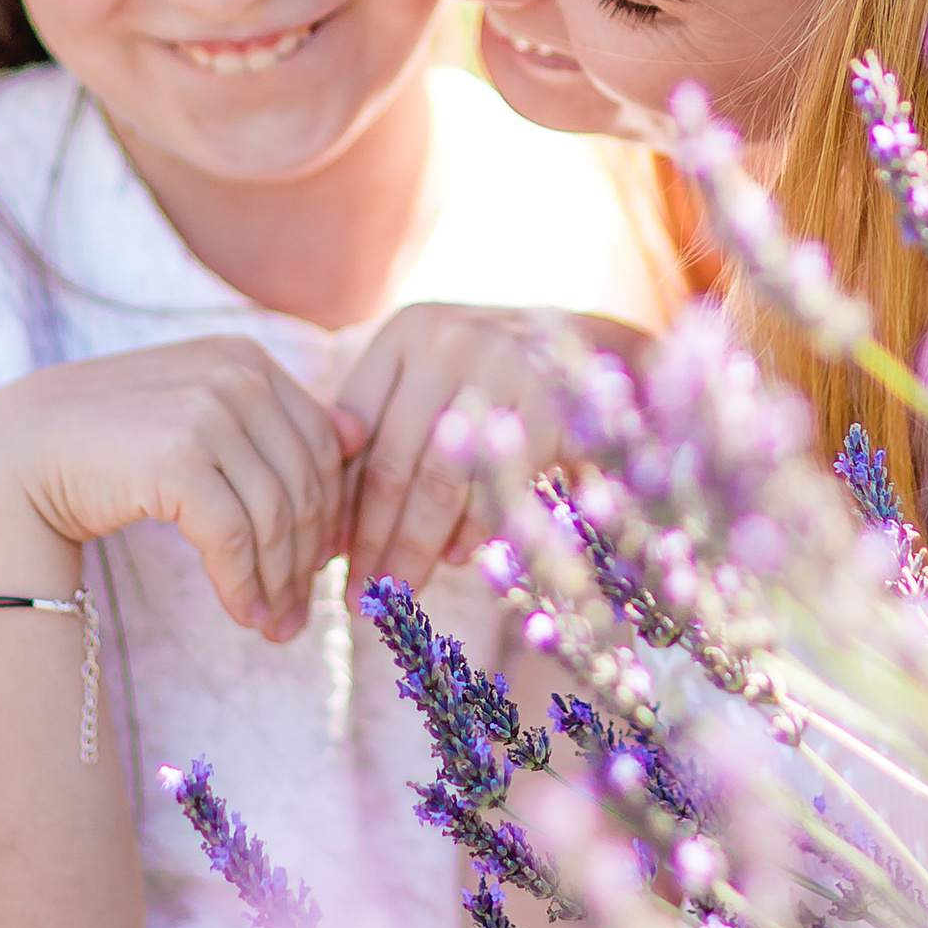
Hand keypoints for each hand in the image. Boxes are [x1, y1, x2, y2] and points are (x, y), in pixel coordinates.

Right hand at [0, 335, 359, 643]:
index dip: (329, 514)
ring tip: (275, 627)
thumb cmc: (110, 445)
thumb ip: (269, 425)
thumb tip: (359, 439)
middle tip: (300, 614)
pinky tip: (242, 615)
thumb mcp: (197, 417)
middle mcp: (235, 375)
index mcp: (247, 360)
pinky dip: (244, 585)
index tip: (319, 567)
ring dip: (279, 582)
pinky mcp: (178, 457)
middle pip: (305, 484)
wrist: (15, 454)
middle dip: (308, 558)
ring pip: (276, 517)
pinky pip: (234, 538)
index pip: (322, 445)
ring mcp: (207, 411)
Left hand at [336, 305, 650, 595]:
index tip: (326, 553)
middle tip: (356, 596)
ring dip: (414, 549)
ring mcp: (504, 370)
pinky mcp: (551, 408)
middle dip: (371, 539)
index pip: (354, 428)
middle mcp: (451, 340)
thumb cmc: (497, 378)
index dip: (337, 496)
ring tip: (397, 591)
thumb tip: (327, 533)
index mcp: (410, 331)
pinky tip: (455, 559)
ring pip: (441, 484)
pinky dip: (474, 532)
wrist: (602, 353)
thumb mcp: (436, 379)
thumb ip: (378, 429)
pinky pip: (497, 489)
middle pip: (393, 462)